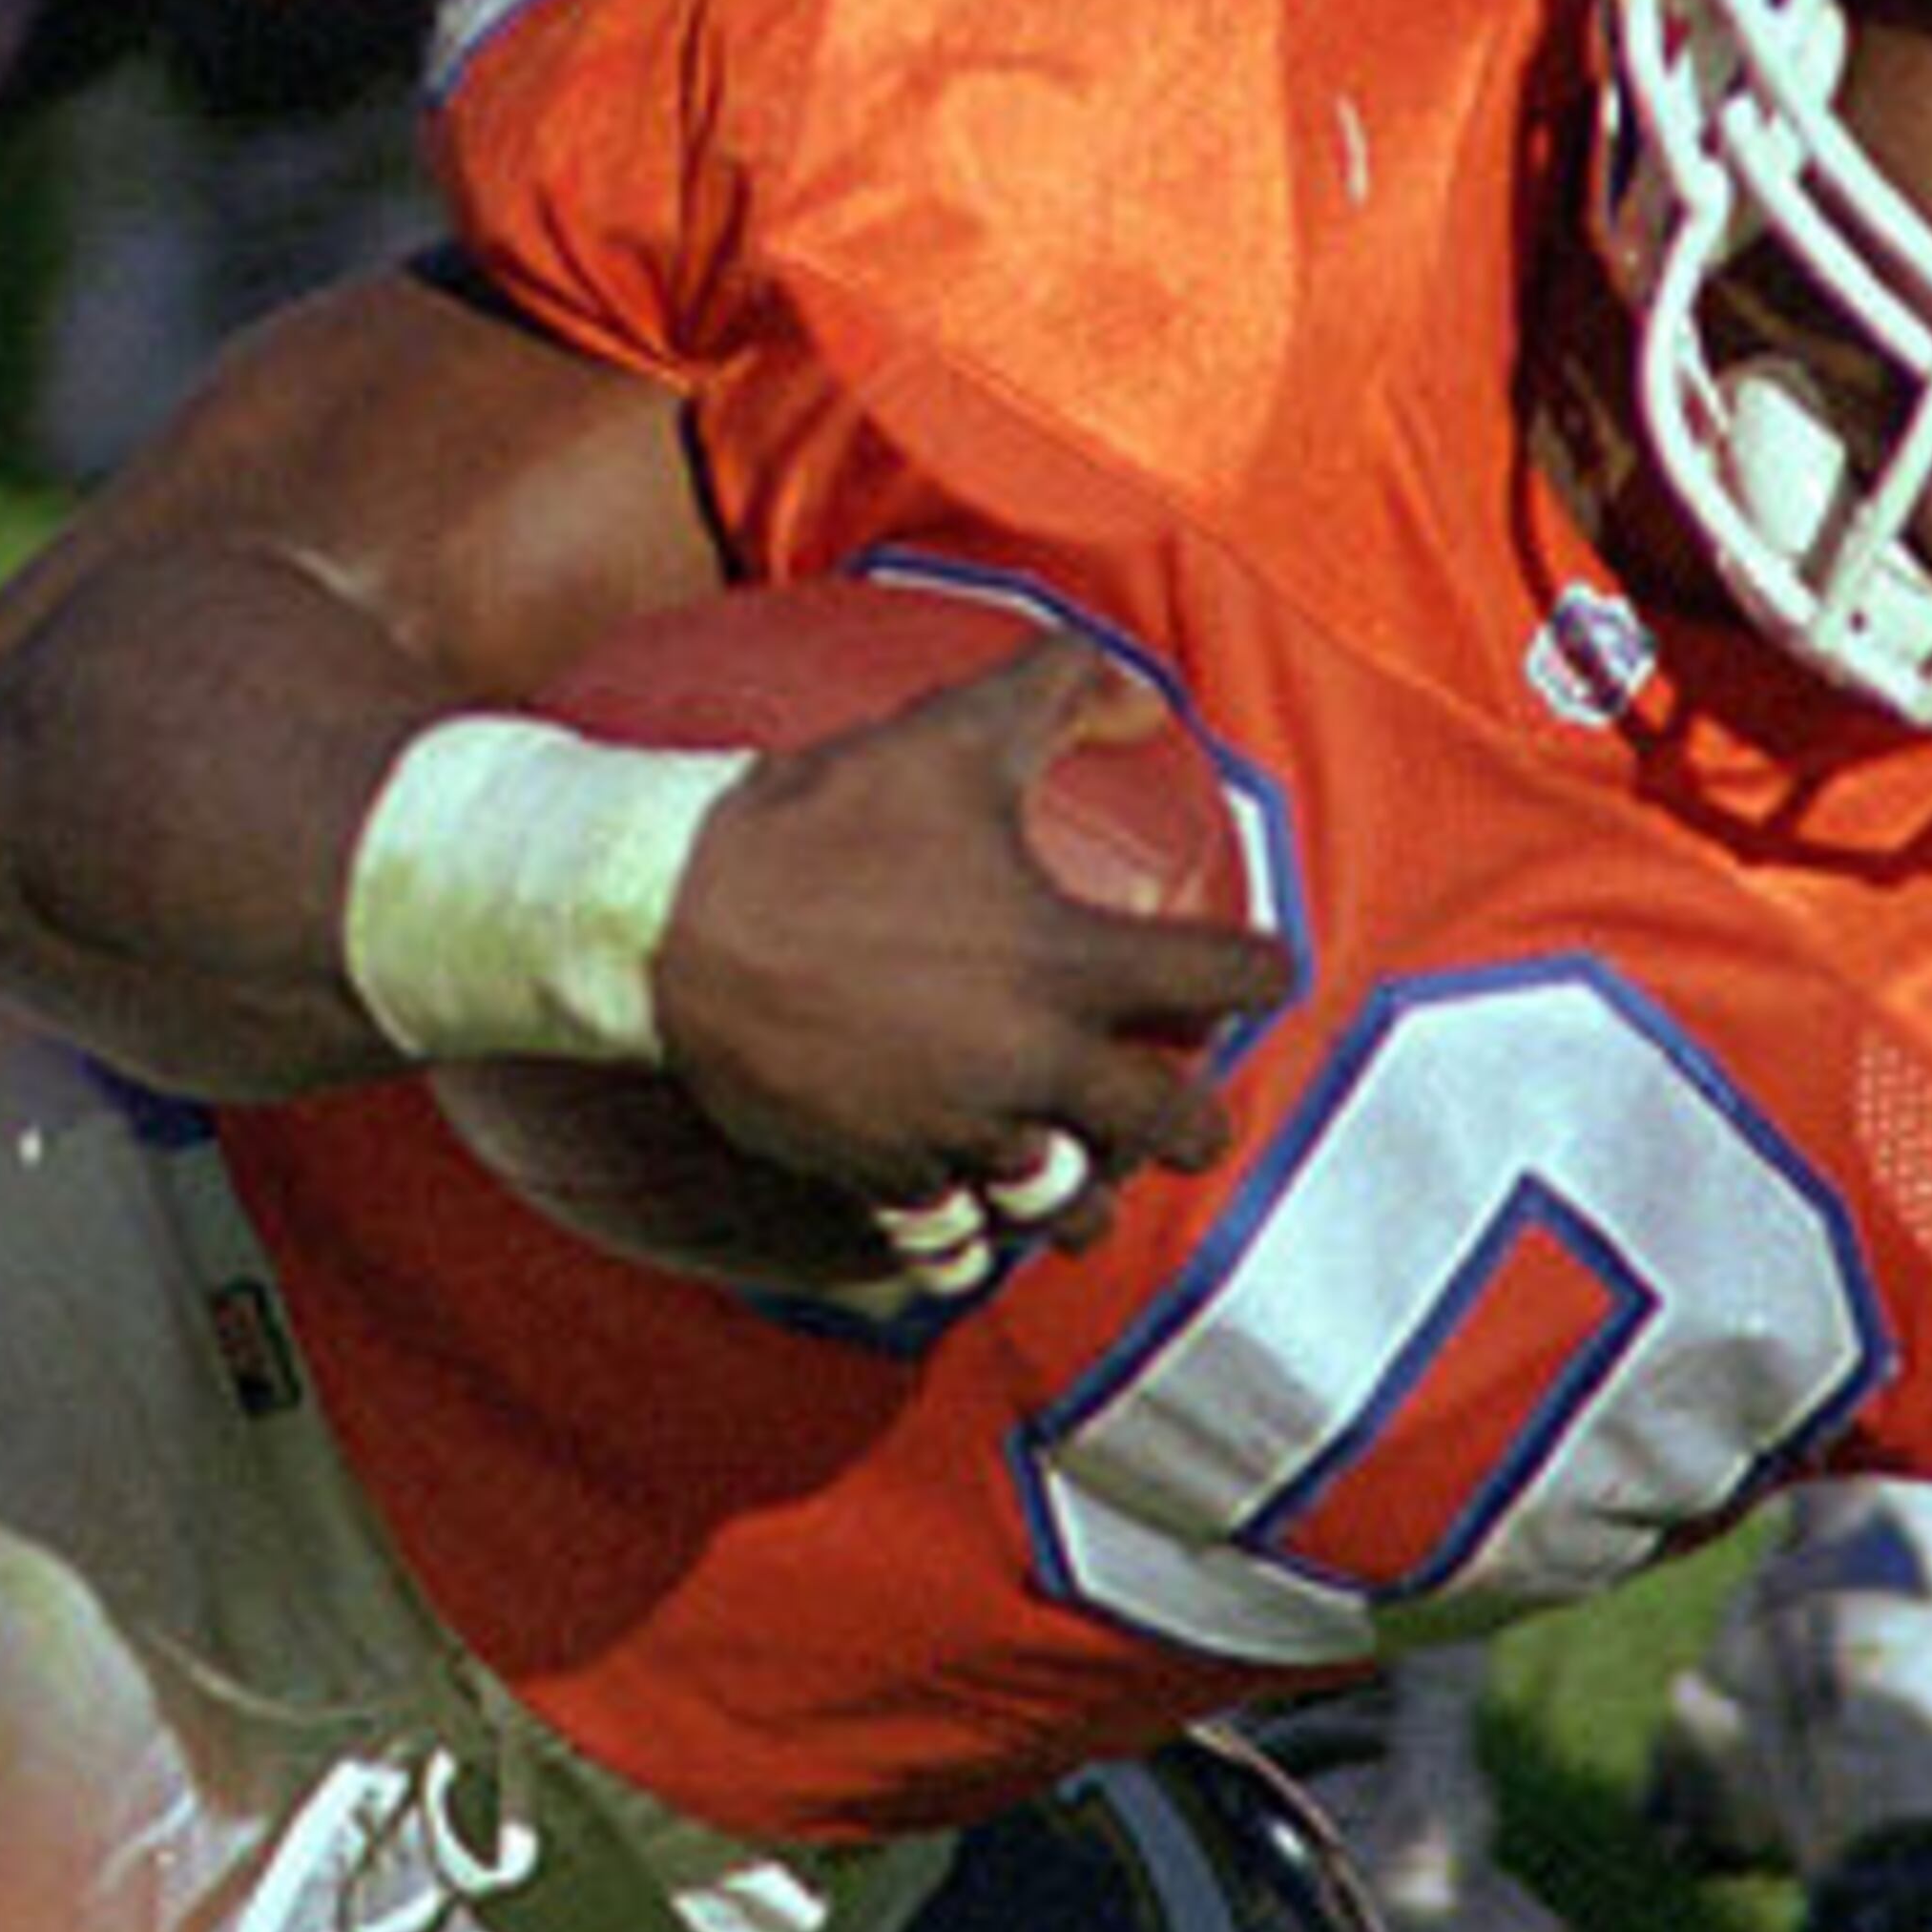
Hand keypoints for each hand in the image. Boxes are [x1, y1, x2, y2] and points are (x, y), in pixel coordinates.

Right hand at [653, 640, 1293, 1233]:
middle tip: (1186, 1097)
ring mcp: (957, 1137)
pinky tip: (984, 1200)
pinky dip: (985, 1227)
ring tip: (1087, 1158)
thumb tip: (1148, 698)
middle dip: (1195, 1118)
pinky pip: (965, 1239)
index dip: (1263, 970)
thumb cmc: (824, 821)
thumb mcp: (955, 732)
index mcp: (1069, 962)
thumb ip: (1065, 691)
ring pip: (1073, 1210)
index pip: (1226, 980)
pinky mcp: (883, 1179)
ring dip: (1094, 1187)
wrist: (668, 919)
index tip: (1262, 970)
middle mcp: (1031, 1067)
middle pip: (1172, 1129)